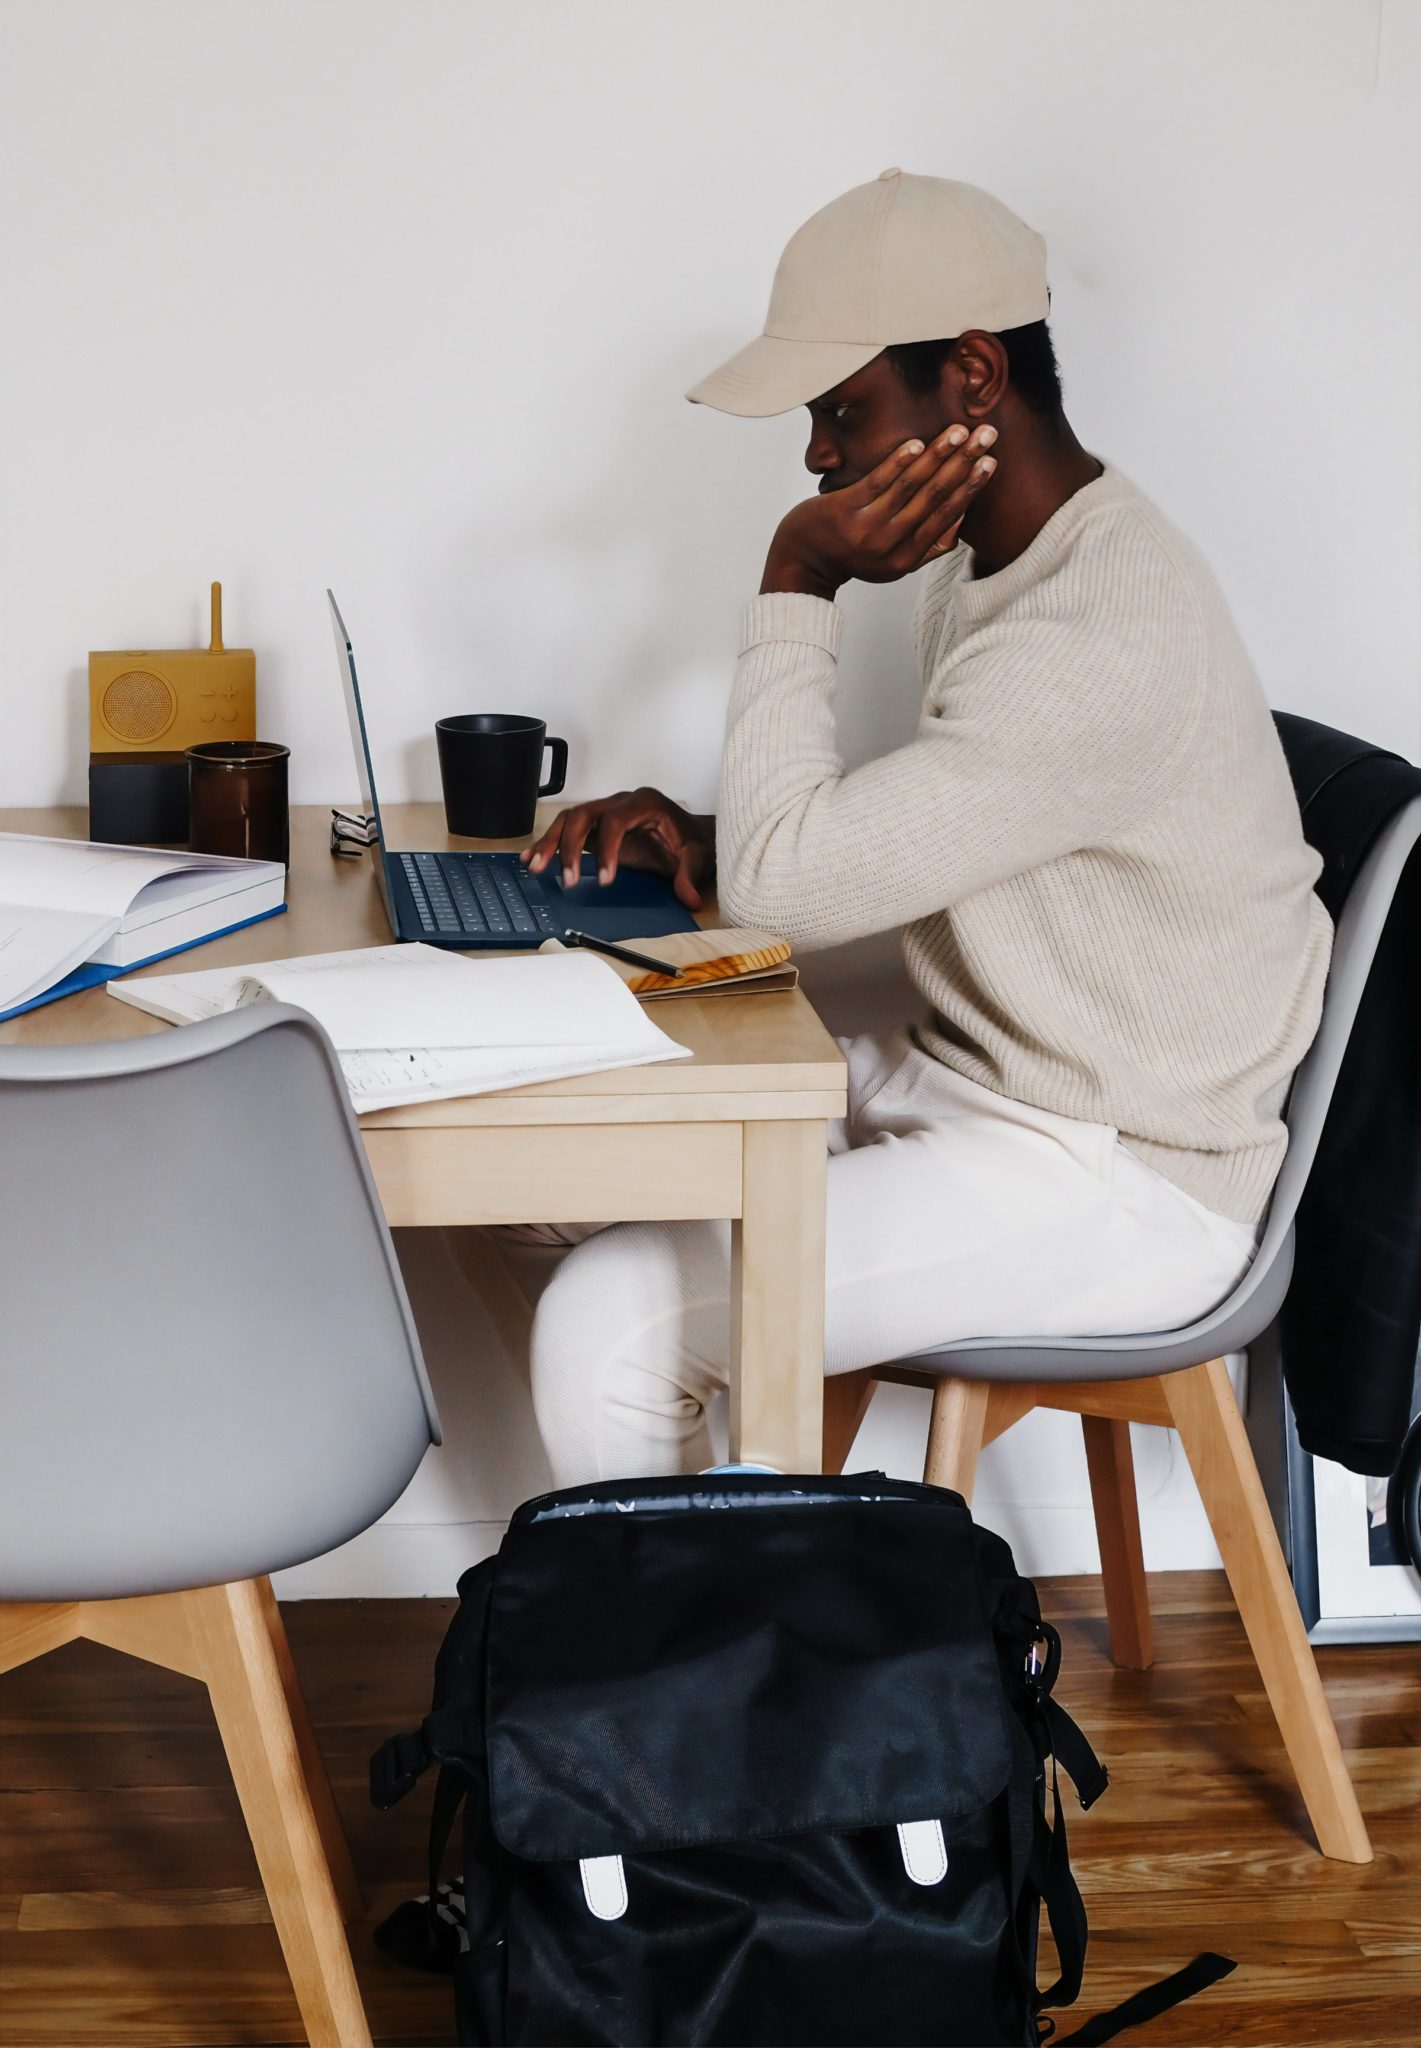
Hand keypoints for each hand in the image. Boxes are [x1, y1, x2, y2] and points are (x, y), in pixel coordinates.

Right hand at [520, 787, 714, 908]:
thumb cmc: (692, 840)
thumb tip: (689, 897)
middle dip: (570, 845)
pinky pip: (569, 830)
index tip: (605, 879)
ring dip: (552, 843)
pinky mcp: (597, 827)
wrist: (691, 834)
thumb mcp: (698, 857)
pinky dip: (550, 844)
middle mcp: (621, 803)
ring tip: (536, 867)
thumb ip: (690, 876)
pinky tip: (533, 858)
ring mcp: (606, 813)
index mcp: (645, 803)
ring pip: (570, 820)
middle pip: (585, 815)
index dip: (608, 849)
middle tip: (567, 878)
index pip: (616, 820)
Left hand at [761, 424, 998, 599]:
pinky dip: (899, 461)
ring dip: (938, 455)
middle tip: (987, 435)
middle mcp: (889, 547)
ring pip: (911, 487)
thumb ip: (928, 546)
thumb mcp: (893, 561)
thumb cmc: (853, 553)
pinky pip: (878, 482)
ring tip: (959, 430)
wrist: (804, 560)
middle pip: (935, 498)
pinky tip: (917, 442)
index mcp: (907, 560)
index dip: (971, 488)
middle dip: (964, 463)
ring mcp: (866, 529)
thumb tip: (961, 516)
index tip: (991, 462)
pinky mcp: (844, 510)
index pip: (947, 517)